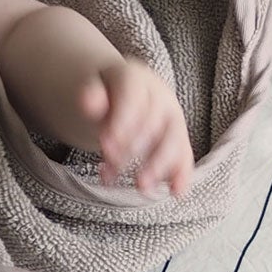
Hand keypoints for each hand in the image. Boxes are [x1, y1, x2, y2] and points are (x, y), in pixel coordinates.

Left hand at [75, 59, 194, 196]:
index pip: (132, 98)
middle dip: (133, 147)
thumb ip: (92, 97)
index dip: (121, 122)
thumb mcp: (95, 91)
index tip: (105, 145)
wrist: (126, 92)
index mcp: (136, 79)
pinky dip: (183, 173)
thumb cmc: (107, 95)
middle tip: (113, 167)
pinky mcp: (179, 137)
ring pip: (172, 139)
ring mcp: (172, 117)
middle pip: (152, 121)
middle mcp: (160, 96)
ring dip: (158, 164)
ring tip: (141, 186)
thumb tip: (86, 101)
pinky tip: (176, 192)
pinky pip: (185, 154)